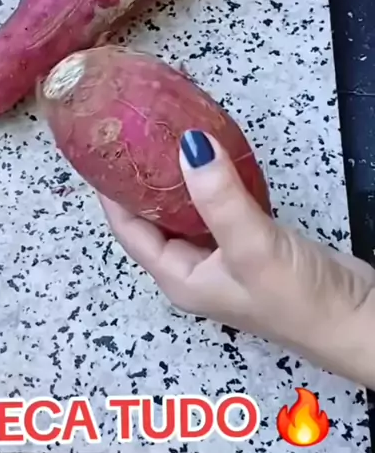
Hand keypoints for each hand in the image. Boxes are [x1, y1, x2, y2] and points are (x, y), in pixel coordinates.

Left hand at [100, 130, 374, 387]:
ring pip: (188, 211)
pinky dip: (213, 183)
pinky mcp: (252, 245)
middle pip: (154, 218)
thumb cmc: (300, 299)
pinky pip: (219, 207)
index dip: (112, 192)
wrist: (358, 321)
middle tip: (139, 132)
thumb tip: (187, 144)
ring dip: (179, 179)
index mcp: (180, 277)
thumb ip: (219, 198)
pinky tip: (216, 158)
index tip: (103, 149)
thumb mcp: (251, 247)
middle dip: (143, 179)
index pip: (129, 230)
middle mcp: (195, 269)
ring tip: (170, 135)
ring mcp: (224, 257)